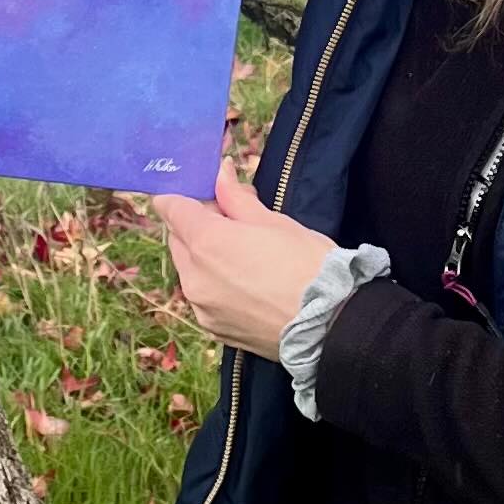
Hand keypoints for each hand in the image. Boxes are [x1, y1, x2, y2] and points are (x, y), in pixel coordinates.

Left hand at [149, 159, 334, 359]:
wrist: (332, 324)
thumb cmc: (308, 265)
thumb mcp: (274, 221)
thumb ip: (236, 198)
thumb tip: (220, 173)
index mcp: (206, 242)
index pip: (171, 207)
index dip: (184, 196)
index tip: (202, 194)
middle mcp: (193, 276)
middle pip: (177, 239)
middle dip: (196, 226)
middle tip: (233, 222)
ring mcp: (201, 307)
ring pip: (188, 270)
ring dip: (204, 257)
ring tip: (244, 257)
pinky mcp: (213, 329)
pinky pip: (202, 297)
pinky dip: (214, 285)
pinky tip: (246, 284)